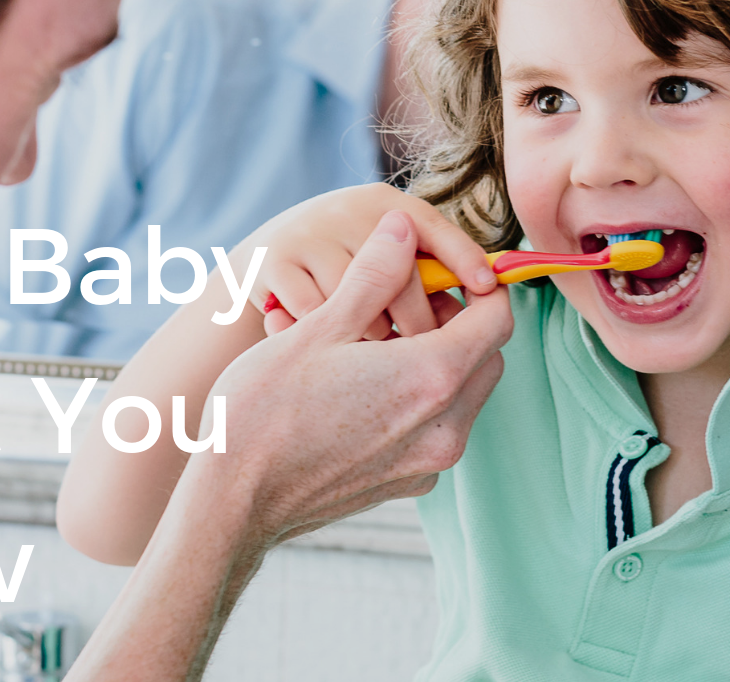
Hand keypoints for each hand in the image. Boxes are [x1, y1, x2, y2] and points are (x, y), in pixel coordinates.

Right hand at [63, 209, 512, 681]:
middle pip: (487, 357)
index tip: (443, 273)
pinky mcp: (406, 484)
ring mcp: (428, 464)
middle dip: (459, 324)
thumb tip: (403, 228)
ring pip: (463, 395)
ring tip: (373, 344)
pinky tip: (361, 388)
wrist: (232, 501)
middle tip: (402, 303)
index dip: (479, 287)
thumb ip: (373, 276)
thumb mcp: (319, 327)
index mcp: (432, 378)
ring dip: (437, 362)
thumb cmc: (265, 409)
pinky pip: (436, 429)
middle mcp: (445, 427)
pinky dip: (417, 401)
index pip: (497, 319)